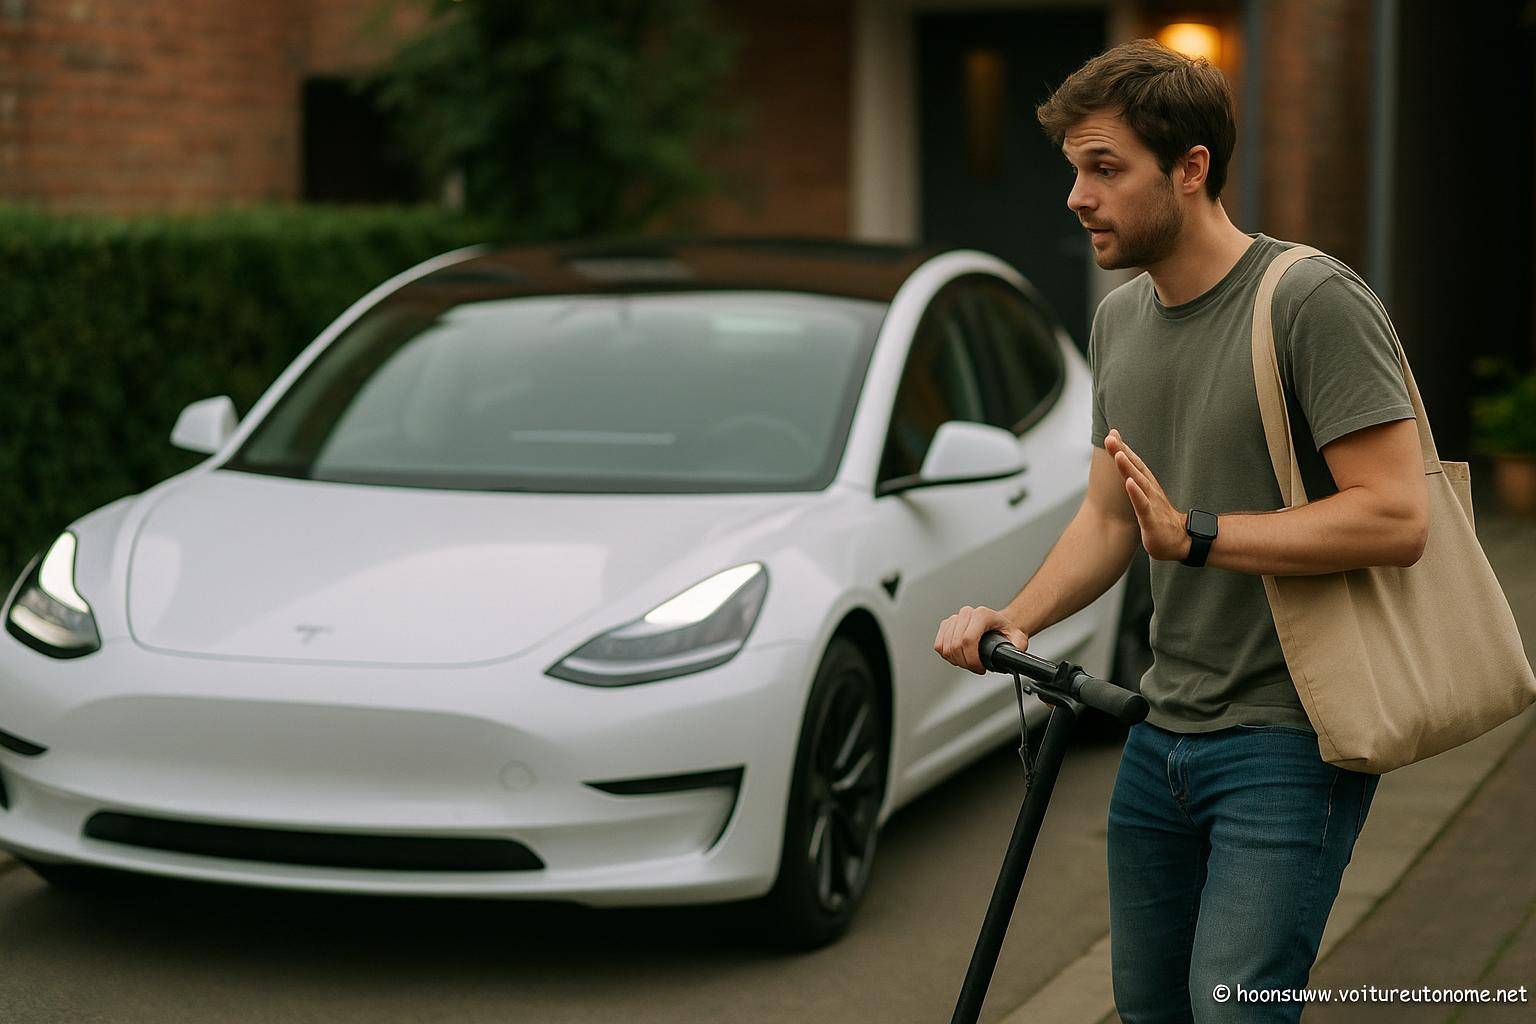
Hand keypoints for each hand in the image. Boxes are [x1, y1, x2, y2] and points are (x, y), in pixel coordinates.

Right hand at [934, 606, 1029, 675]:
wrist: (999, 624)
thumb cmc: (1006, 631)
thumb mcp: (1018, 639)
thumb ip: (1018, 647)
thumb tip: (1013, 656)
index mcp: (982, 614)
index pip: (968, 639)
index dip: (972, 659)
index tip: (980, 668)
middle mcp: (967, 613)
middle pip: (955, 645)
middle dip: (965, 663)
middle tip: (976, 668)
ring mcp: (955, 618)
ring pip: (945, 647)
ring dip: (956, 661)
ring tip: (969, 663)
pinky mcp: (946, 625)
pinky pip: (939, 645)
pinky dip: (947, 656)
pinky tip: (960, 657)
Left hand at [1105, 427, 1191, 562]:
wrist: (1180, 540)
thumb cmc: (1159, 518)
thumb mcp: (1145, 498)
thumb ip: (1136, 484)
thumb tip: (1126, 471)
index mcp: (1147, 485)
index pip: (1134, 463)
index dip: (1123, 448)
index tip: (1112, 433)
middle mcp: (1150, 490)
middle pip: (1135, 467)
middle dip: (1122, 451)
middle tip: (1110, 437)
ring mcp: (1151, 503)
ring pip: (1139, 483)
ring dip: (1128, 468)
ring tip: (1118, 454)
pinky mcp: (1151, 519)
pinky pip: (1142, 504)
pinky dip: (1136, 493)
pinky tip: (1129, 483)